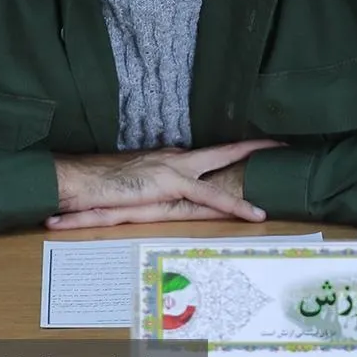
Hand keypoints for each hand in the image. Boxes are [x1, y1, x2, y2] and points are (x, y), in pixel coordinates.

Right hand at [47, 140, 278, 229]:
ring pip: (221, 166)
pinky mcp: (170, 183)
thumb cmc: (96, 186)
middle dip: (251, 146)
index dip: (229, 151)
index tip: (252, 147)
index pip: (205, 154)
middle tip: (280, 143)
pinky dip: (233, 205)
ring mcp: (174, 167)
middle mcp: (174, 158)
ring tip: (279, 160)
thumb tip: (164, 191)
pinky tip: (253, 213)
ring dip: (251, 162)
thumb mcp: (131, 188)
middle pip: (221, 150)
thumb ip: (151, 188)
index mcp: (167, 159)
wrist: (77, 180)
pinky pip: (209, 196)